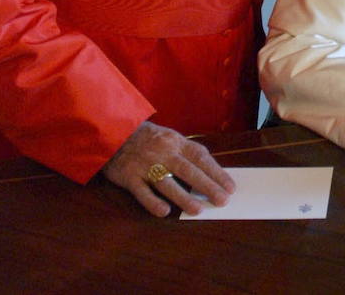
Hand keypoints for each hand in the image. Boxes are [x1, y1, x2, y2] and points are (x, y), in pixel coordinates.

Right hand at [102, 121, 235, 216]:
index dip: (217, 172)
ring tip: (198, 210)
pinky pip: (142, 192)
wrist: (113, 132)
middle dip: (207, 186)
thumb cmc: (147, 139)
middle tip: (223, 201)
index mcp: (175, 141)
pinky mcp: (129, 176)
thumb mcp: (169, 138)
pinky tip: (164, 212)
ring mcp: (145, 165)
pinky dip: (153, 202)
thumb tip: (210, 173)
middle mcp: (162, 152)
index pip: (200, 157)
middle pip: (188, 170)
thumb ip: (186, 153)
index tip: (230, 187)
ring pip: (167, 183)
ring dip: (183, 197)